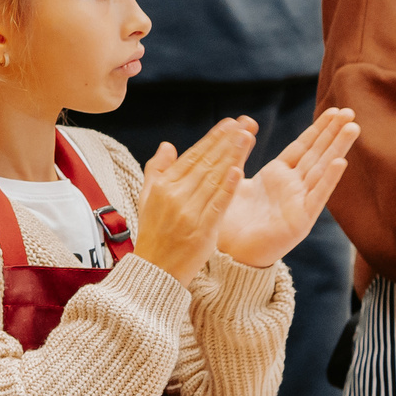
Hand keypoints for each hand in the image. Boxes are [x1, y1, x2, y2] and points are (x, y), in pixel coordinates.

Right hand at [134, 119, 251, 284]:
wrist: (156, 272)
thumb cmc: (154, 234)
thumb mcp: (148, 198)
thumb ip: (157, 170)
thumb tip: (168, 145)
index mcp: (163, 186)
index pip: (192, 156)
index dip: (212, 139)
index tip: (229, 123)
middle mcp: (174, 196)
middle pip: (206, 163)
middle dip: (227, 141)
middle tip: (244, 123)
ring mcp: (188, 212)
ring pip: (214, 179)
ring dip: (232, 156)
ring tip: (247, 137)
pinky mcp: (201, 230)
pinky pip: (217, 204)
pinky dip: (228, 186)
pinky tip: (239, 170)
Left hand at [217, 109, 358, 268]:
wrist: (228, 253)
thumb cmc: (230, 220)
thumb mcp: (233, 179)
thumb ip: (239, 154)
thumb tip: (243, 125)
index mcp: (278, 175)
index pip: (303, 146)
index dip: (318, 128)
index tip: (334, 110)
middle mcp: (293, 187)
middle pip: (317, 153)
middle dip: (334, 133)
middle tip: (350, 111)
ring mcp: (299, 203)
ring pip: (321, 170)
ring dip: (337, 149)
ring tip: (353, 128)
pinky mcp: (300, 221)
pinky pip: (316, 197)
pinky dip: (328, 180)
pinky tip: (341, 162)